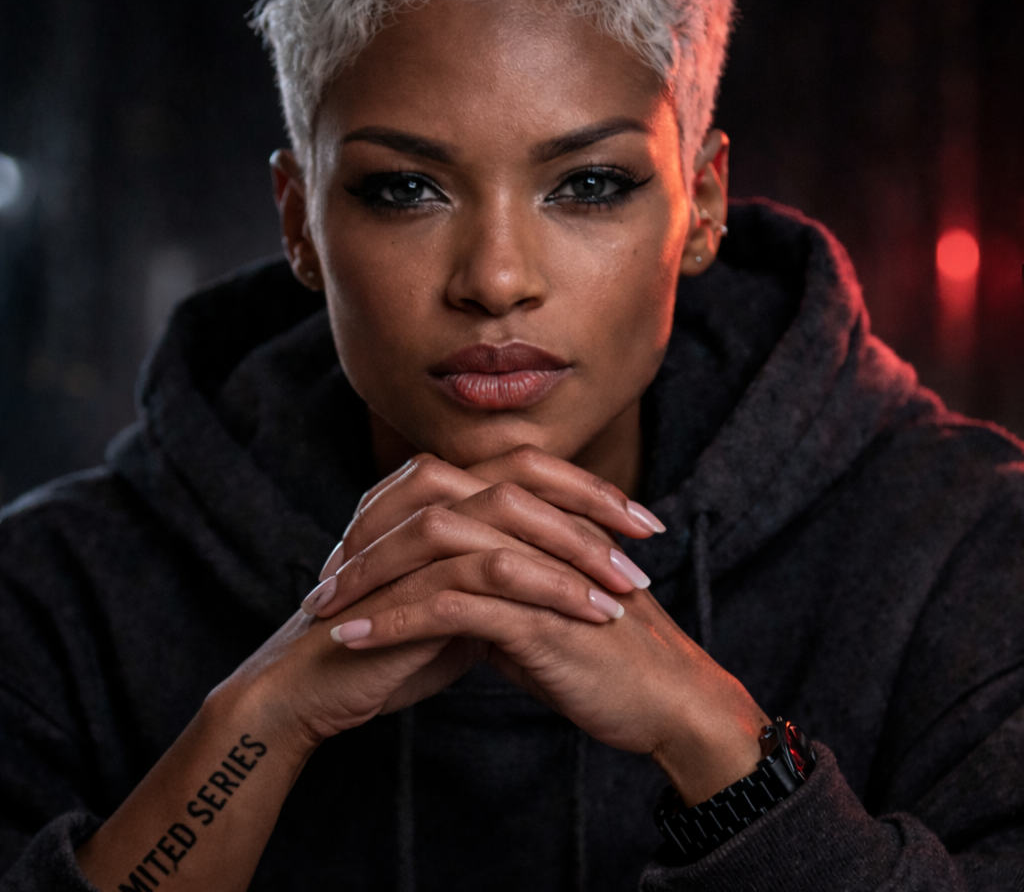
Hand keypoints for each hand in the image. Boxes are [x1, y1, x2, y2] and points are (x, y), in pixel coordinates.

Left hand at [304, 446, 767, 804]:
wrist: (668, 703)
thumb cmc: (605, 659)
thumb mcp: (539, 612)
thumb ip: (494, 592)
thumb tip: (443, 596)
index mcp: (535, 522)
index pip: (446, 496)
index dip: (389, 523)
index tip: (347, 564)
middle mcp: (535, 531)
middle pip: (431, 509)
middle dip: (367, 544)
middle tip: (322, 583)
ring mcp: (539, 566)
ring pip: (435, 549)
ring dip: (371, 579)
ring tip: (324, 612)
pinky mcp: (540, 613)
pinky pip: (452, 605)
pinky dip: (396, 620)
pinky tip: (356, 639)